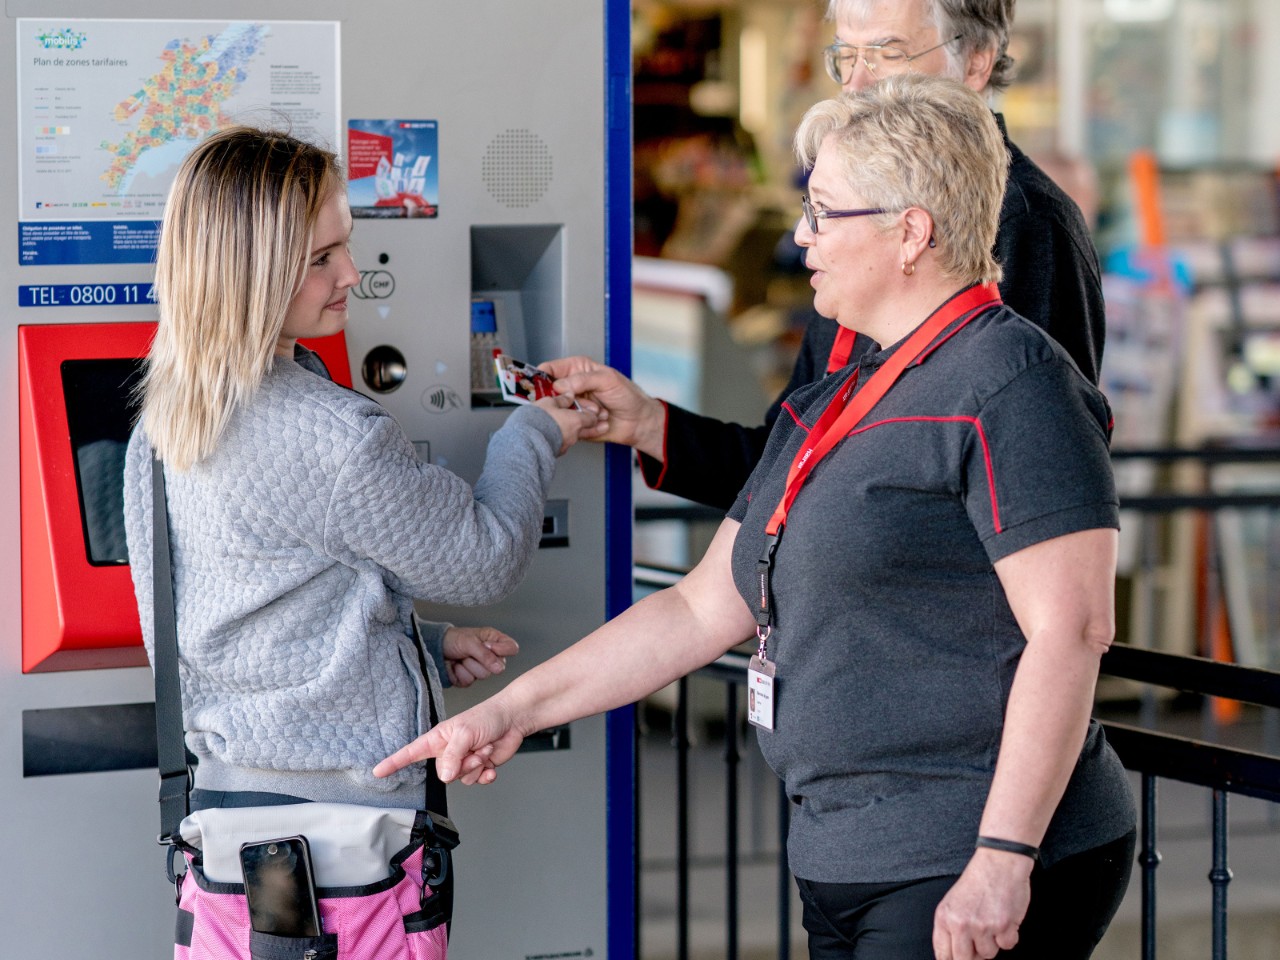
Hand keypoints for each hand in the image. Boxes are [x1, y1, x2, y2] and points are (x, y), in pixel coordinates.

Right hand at [373, 695, 525, 784]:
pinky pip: (476, 781)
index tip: (378, 771)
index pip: (411, 752)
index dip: (394, 762)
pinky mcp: (479, 767)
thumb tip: (444, 776)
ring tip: (485, 749)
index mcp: (438, 739)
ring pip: (461, 779)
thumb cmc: (487, 716)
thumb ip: (452, 755)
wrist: (513, 719)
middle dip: (462, 764)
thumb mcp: (464, 733)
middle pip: (444, 773)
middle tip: (475, 749)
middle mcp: (448, 751)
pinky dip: (485, 776)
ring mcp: (463, 760)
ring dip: (476, 766)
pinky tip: (491, 766)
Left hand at [442, 626, 518, 687]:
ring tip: (460, 657)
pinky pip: (469, 682)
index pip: (512, 648)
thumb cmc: (452, 639)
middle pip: (498, 667)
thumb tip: (500, 668)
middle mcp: (490, 656)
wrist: (434, 648)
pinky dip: (459, 673)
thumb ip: (485, 654)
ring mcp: (480, 669)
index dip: (504, 650)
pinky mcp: (468, 679)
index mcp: (494, 641)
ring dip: (468, 666)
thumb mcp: (469, 641)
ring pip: (483, 675)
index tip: (489, 647)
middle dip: (480, 660)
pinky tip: (455, 666)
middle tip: (468, 651)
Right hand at [539, 356, 665, 458]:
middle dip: (563, 399)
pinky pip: (568, 426)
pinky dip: (581, 425)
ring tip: (598, 411)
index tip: (544, 387)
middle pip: (549, 392)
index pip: (549, 370)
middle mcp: (571, 387)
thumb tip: (560, 385)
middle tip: (578, 401)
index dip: (542, 378)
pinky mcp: (574, 422)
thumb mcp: (607, 380)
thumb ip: (582, 379)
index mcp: (576, 369)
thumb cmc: (628, 396)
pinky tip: (598, 421)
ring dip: (578, 413)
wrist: (638, 421)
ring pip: (558, 411)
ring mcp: (572, 405)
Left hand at [932, 848, 1032, 959]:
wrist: (1000, 862)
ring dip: (993, 942)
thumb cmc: (978, 881)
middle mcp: (961, 924)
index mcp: (944, 917)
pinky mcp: (1003, 926)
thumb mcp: (953, 902)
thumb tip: (951, 956)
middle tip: (980, 940)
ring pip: (988, 954)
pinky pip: (1007, 946)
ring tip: (992, 920)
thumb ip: (950, 928)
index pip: (942, 953)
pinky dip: (1009, 936)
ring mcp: (982, 926)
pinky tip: (1005, 918)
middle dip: (974, 955)